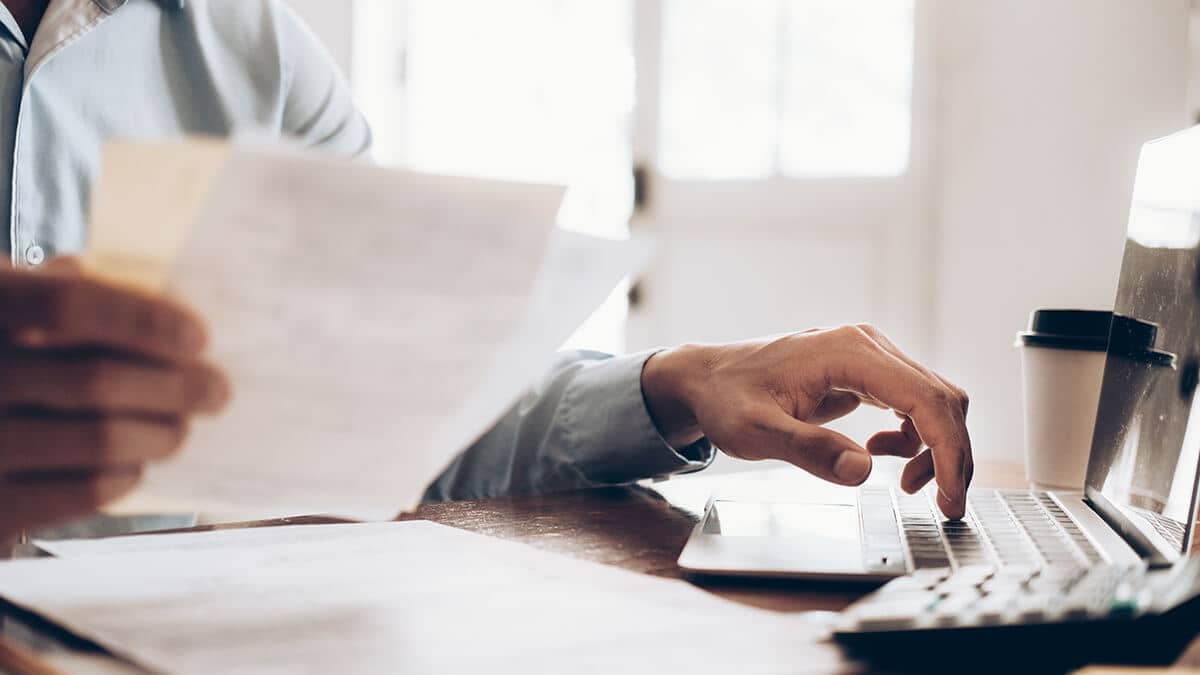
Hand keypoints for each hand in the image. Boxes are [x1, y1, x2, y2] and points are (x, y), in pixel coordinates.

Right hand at [0, 260, 228, 544]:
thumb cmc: (6, 362)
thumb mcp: (15, 312)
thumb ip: (69, 294)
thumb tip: (164, 307)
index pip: (66, 305)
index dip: (141, 319)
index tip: (198, 337)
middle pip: (97, 381)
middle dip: (175, 387)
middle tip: (217, 391)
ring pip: (101, 440)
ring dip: (161, 434)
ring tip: (180, 428)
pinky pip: (84, 491)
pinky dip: (125, 475)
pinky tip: (132, 464)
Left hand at [641, 325, 971, 518]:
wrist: (708, 378)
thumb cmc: (726, 398)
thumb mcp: (755, 432)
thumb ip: (808, 449)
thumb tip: (861, 469)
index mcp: (848, 352)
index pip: (924, 398)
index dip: (947, 450)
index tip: (950, 497)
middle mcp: (867, 345)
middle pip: (940, 397)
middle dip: (950, 454)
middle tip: (945, 506)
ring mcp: (869, 354)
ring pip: (933, 399)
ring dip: (934, 446)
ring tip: (905, 484)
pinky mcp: (866, 370)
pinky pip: (912, 402)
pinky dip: (914, 436)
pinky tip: (879, 453)